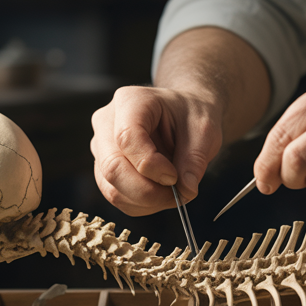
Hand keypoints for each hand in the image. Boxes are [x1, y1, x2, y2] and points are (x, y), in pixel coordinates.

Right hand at [90, 86, 221, 215]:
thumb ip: (195, 160)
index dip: (151, 165)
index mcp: (130, 101)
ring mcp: (101, 147)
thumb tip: (185, 191)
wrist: (183, 113)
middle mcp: (107, 123)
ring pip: (112, 189)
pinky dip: (142, 204)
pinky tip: (161, 193)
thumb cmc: (191, 115)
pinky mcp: (104, 169)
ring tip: (174, 192)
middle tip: (178, 194)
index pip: (127, 138)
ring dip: (146, 201)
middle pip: (113, 168)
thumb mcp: (204, 130)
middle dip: (148, 191)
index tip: (175, 177)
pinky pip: (116, 196)